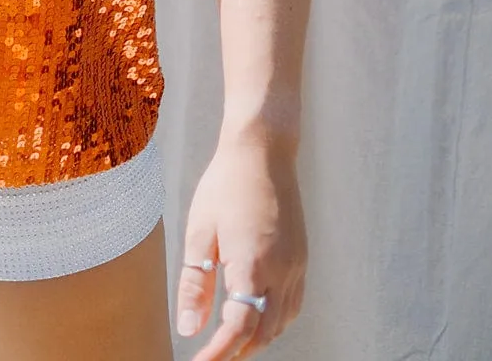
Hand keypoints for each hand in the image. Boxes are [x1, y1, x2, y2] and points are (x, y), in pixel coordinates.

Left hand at [174, 132, 306, 356]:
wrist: (263, 151)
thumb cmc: (226, 185)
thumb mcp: (200, 231)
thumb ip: (195, 283)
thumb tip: (190, 328)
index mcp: (252, 264)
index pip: (238, 329)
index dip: (218, 354)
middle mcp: (281, 271)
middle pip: (263, 333)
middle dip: (238, 351)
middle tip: (211, 356)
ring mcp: (296, 266)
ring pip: (281, 323)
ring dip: (257, 339)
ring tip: (230, 342)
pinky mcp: (302, 258)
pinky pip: (292, 305)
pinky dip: (274, 321)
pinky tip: (256, 316)